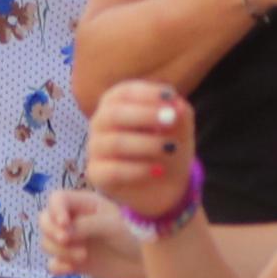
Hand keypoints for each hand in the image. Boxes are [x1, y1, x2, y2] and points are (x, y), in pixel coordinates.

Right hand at [39, 188, 148, 277]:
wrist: (149, 263)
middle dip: (52, 231)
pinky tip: (72, 269)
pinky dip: (58, 266)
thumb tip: (63, 232)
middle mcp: (75, 221)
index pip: (57, 199)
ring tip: (82, 257)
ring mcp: (74, 242)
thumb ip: (85, 225)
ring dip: (58, 250)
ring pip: (47, 242)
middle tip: (68, 240)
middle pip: (45, 220)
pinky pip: (54, 263)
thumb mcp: (112, 225)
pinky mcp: (75, 262)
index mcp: (85, 204)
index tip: (65, 224)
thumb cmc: (135, 235)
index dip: (55, 210)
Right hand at [80, 79, 195, 211]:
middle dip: (144, 115)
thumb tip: (176, 106)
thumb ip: (180, 113)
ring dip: (147, 144)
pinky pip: (113, 170)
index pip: (123, 92)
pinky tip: (158, 170)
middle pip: (113, 114)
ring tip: (170, 148)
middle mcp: (100, 123)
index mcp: (116, 104)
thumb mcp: (180, 127)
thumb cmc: (167, 145)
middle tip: (170, 120)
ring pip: (115, 143)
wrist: (164, 184)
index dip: (146, 93)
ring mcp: (95, 148)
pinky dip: (139, 170)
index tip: (170, 97)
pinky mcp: (96, 174)